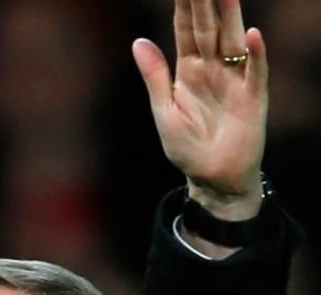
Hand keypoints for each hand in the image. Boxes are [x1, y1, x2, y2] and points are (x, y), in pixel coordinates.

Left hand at [132, 0, 267, 220]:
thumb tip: (139, 41)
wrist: (211, 178)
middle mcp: (213, 70)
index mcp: (188, 71)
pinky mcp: (252, 99)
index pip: (186, 30)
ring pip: (232, 41)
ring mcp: (234, 81)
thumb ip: (155, 76)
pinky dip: (254, 54)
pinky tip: (250, 34)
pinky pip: (254, 73)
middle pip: (209, 28)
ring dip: (231, 16)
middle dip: (207, 1)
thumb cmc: (186, 147)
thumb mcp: (163, 110)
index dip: (184, 5)